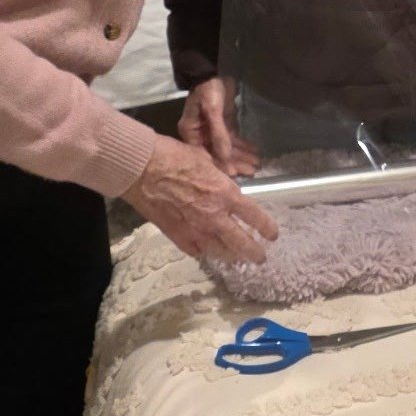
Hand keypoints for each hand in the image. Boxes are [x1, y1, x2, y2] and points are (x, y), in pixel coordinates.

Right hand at [121, 135, 277, 263]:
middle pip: (241, 243)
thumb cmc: (175, 157)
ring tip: (238, 258)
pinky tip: (209, 251)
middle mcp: (214, 217)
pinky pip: (198, 251)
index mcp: (224, 194)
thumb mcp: (206, 161)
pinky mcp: (178, 238)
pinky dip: (206, 252)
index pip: (254, 216)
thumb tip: (226, 184)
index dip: (267, 227)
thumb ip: (219, 178)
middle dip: (254, 252)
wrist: (142, 170)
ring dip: (232, 256)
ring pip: (220, 252)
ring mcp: (195, 231)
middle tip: (260, 257)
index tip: (273, 234)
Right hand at [178, 76, 259, 177]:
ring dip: (241, 155)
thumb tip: (226, 158)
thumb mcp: (212, 110)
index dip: (221, 165)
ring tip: (257, 163)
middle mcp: (200, 136)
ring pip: (227, 147)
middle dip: (236, 162)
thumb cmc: (208, 90)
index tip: (237, 175)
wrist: (212, 71)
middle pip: (218, 153)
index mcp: (191, 134)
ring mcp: (211, 130)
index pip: (207, 155)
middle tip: (253, 171)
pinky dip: (242, 145)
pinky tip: (254, 151)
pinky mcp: (222, 124)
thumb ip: (219, 134)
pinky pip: (232, 138)